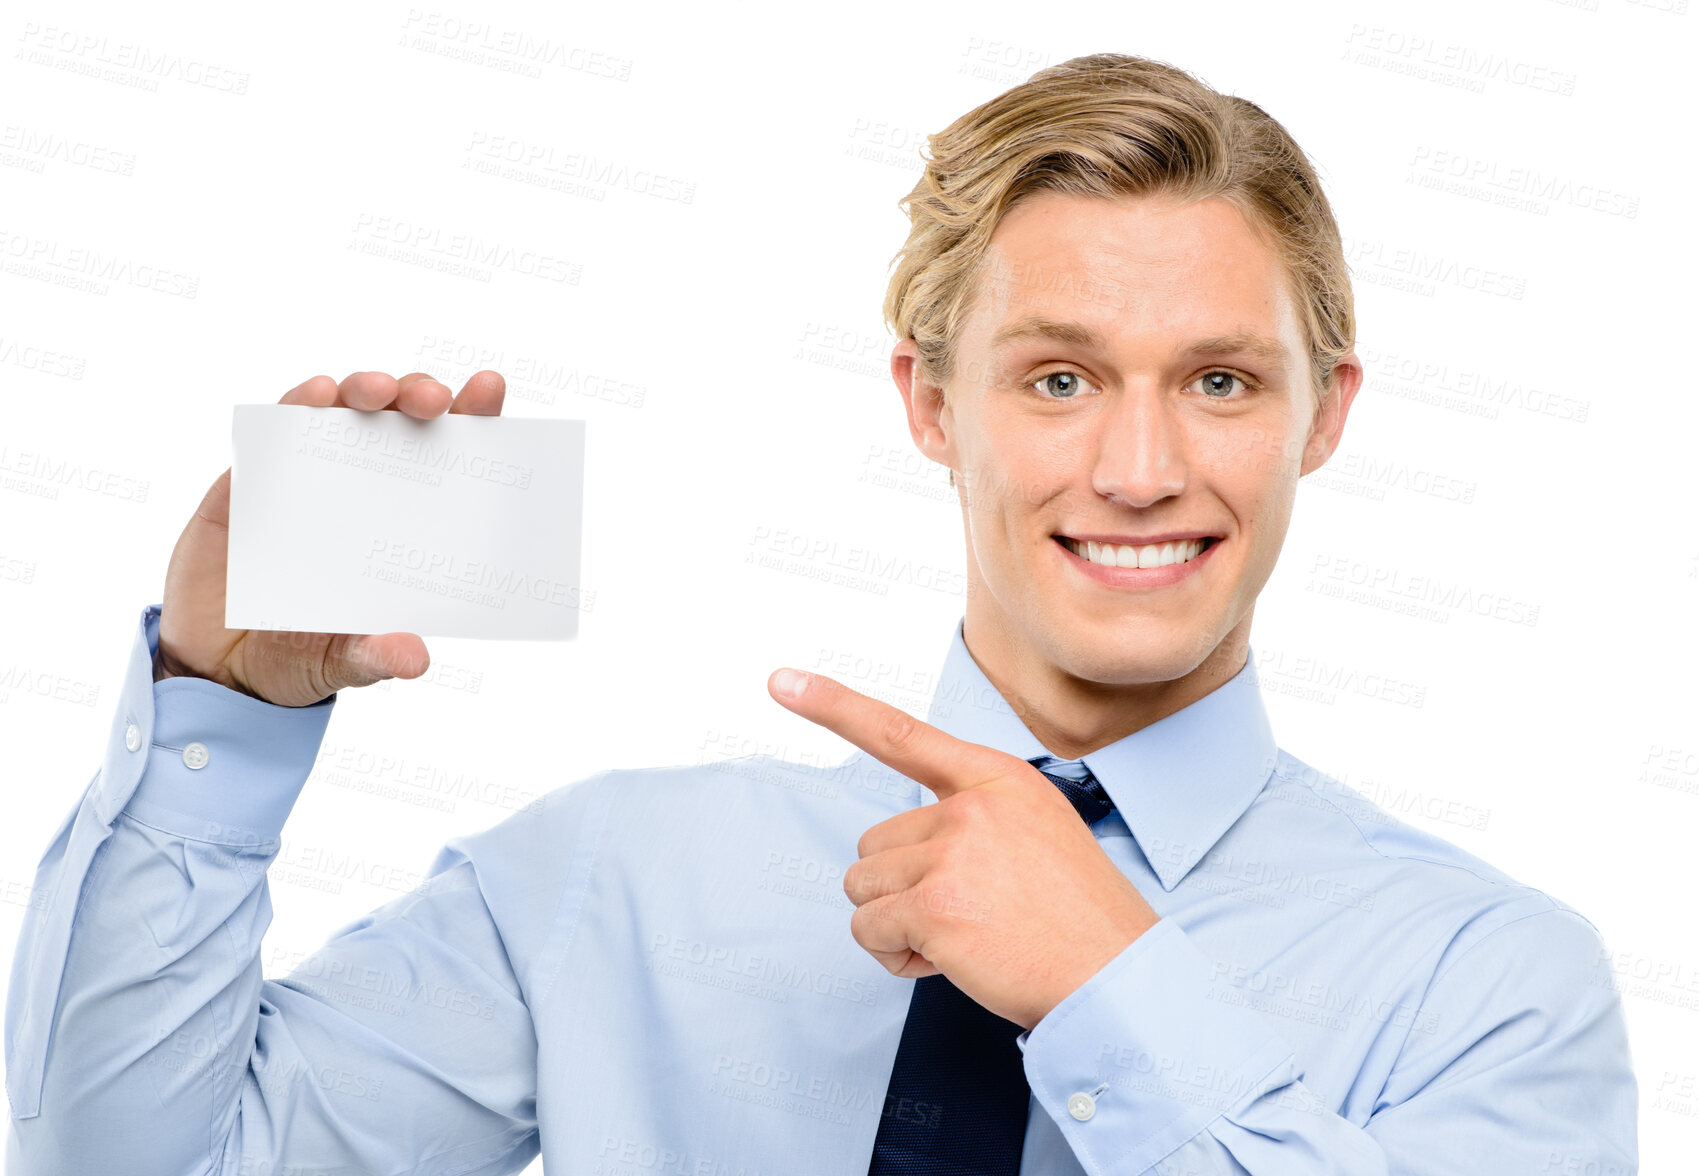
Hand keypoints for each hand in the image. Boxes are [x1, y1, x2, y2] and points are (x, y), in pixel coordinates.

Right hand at [154, 370, 506, 706]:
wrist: (217, 664)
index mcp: (407, 524)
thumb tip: (414, 659)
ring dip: (362, 389)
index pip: (450, 460)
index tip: (489, 388)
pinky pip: (279, 427)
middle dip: (419, 395)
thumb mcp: (343, 661)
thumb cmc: (300, 654)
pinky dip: (298, 405)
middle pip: (402, 420)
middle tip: (431, 400)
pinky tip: (314, 397)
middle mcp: (368, 488)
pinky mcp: (257, 476)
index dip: (474, 419)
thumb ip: (376, 657)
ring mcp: (313, 475)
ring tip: (374, 393)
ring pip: (345, 410)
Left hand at [766, 666, 1159, 1029]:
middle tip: (969, 914)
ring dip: (897, 922)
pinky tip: (950, 960)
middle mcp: (971, 806)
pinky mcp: (934, 907)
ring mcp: (952, 853)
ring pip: (863, 887)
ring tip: (964, 936)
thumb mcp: (1037, 832)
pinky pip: (869, 929)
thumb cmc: (1077, 918)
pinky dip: (897, 956)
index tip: (780, 682)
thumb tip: (906, 844)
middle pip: (873, 843)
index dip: (832, 705)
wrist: (1117, 977)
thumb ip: (974, 818)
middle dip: (903, 888)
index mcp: (997, 779)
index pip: (900, 733)